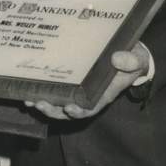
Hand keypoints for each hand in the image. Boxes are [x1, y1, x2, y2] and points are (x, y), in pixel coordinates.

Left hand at [24, 43, 150, 120]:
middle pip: (70, 110)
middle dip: (54, 111)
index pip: (91, 107)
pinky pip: (55, 93)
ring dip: (44, 105)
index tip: (69, 109)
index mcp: (105, 93)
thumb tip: (118, 59)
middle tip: (40, 104)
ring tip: (29, 102)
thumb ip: (131, 60)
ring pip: (59, 105)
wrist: (128, 54)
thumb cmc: (133, 58)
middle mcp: (89, 95)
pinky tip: (27, 91)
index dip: (80, 111)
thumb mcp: (137, 58)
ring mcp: (79, 91)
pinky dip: (42, 94)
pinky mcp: (71, 83)